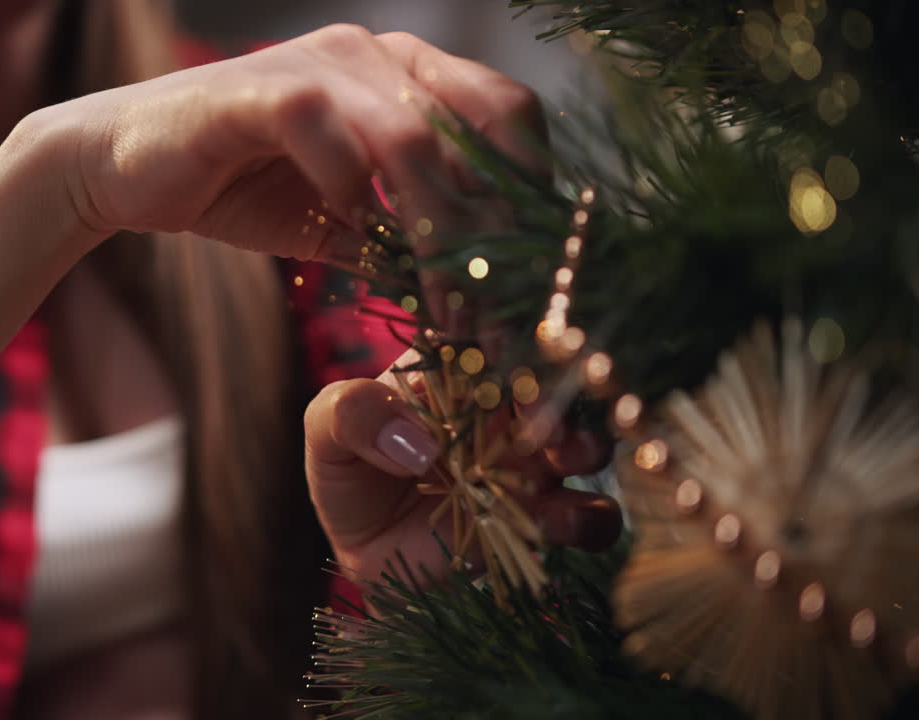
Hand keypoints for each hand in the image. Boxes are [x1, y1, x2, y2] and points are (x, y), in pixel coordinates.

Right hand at [32, 24, 544, 258]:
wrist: (123, 166)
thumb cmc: (237, 185)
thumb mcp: (340, 222)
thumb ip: (402, 241)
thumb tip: (467, 296)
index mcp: (404, 74)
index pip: (507, 116)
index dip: (533, 193)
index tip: (538, 274)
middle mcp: (373, 54)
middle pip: (479, 125)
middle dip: (497, 227)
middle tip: (499, 308)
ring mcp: (318, 63)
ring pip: (413, 138)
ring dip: (436, 229)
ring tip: (442, 303)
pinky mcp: (260, 91)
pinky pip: (329, 135)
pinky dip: (350, 195)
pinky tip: (349, 239)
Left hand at [305, 351, 621, 586]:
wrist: (369, 559)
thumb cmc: (350, 479)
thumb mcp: (327, 433)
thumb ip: (351, 414)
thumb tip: (419, 444)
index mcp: (456, 372)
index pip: (488, 337)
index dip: (504, 337)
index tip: (505, 351)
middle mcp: (503, 410)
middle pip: (550, 385)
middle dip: (559, 390)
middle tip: (545, 413)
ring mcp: (530, 463)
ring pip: (584, 442)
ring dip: (587, 444)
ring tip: (565, 457)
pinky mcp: (545, 518)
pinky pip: (591, 516)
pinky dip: (589, 518)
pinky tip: (559, 522)